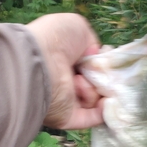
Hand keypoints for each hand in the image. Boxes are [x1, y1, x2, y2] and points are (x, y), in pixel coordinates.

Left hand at [26, 13, 103, 129]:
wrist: (40, 62)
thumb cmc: (56, 40)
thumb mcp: (78, 28)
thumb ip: (91, 42)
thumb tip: (96, 59)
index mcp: (66, 60)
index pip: (91, 66)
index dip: (102, 64)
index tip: (106, 61)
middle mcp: (66, 82)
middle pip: (96, 83)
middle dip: (103, 78)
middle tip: (99, 72)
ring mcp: (67, 101)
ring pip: (96, 99)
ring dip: (94, 89)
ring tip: (79, 81)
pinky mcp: (69, 118)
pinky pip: (94, 118)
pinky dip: (103, 110)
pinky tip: (104, 100)